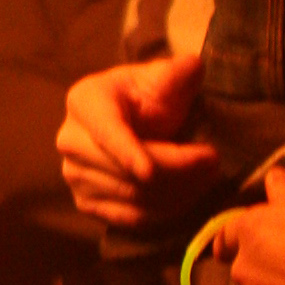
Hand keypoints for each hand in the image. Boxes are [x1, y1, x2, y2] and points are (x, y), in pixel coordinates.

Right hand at [57, 52, 222, 235]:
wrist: (130, 122)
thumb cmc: (145, 97)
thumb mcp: (160, 79)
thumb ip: (176, 73)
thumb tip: (192, 66)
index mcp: (84, 102)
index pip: (106, 132)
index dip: (127, 153)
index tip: (150, 172)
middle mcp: (70, 142)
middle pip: (124, 170)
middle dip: (176, 170)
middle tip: (214, 161)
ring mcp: (75, 177)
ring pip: (132, 196)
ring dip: (178, 192)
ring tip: (209, 176)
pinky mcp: (88, 204)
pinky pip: (130, 218)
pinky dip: (165, 213)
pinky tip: (189, 197)